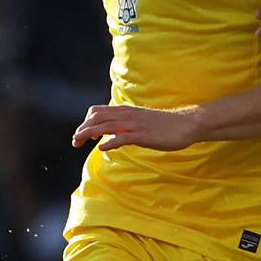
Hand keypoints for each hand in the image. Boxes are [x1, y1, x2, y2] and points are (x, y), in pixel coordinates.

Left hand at [71, 104, 199, 151]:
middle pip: (95, 117)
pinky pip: (121, 138)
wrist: (185, 124)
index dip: (86, 122)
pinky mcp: (142, 135)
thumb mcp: (141, 121)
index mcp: (125, 111)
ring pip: (103, 126)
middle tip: (75, 142)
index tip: (85, 135)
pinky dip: (109, 142)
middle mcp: (126, 115)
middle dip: (81, 129)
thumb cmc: (165, 125)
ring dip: (87, 134)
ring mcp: (134, 125)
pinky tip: (102, 149)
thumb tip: (113, 133)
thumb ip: (127, 124)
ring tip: (78, 143)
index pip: (97, 111)